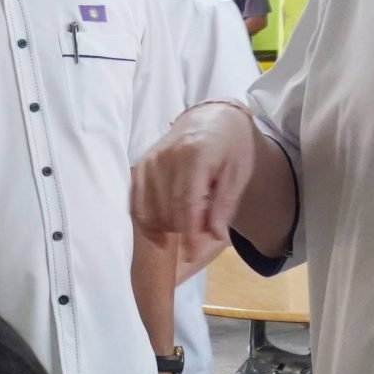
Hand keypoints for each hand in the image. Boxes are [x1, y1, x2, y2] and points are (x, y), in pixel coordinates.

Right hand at [134, 101, 260, 240]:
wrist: (211, 118)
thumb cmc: (230, 146)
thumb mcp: (238, 174)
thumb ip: (224, 205)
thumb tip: (214, 236)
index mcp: (195, 155)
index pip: (187, 204)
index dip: (188, 234)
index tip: (192, 254)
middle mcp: (166, 157)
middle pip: (168, 210)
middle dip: (183, 230)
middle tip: (202, 230)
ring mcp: (149, 161)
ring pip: (151, 210)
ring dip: (168, 226)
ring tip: (187, 222)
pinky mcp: (139, 166)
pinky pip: (136, 203)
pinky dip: (147, 221)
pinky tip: (161, 231)